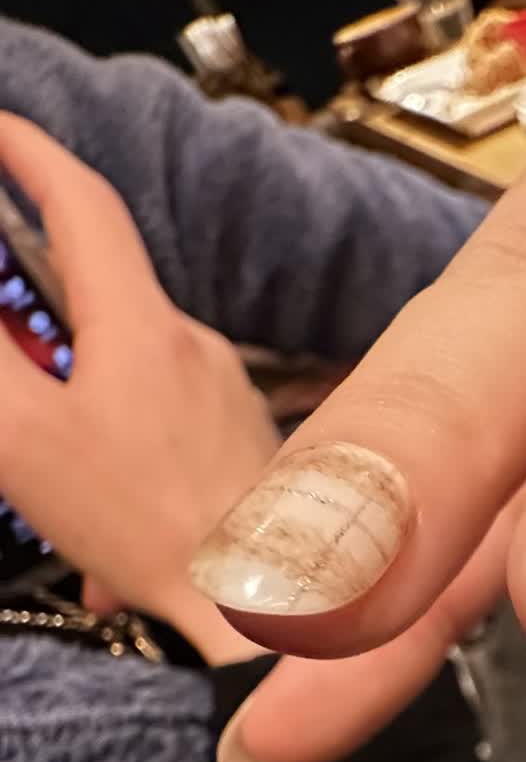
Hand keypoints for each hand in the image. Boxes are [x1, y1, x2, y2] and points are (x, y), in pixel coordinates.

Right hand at [0, 116, 276, 663]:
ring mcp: (225, 401)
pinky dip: (115, 457)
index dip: (27, 153)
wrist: (263, 608)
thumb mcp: (23, 437)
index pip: (81, 202)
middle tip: (2, 326)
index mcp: (143, 327)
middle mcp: (195, 350)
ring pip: (126, 372)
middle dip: (37, 301)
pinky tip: (102, 534)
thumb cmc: (148, 528)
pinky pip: (161, 429)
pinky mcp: (241, 451)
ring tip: (41, 467)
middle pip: (100, 290)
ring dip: (72, 403)